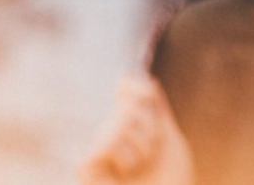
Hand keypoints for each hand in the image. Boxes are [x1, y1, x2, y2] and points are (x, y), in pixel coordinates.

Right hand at [79, 75, 194, 184]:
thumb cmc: (169, 181)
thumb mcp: (167, 139)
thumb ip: (154, 109)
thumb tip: (141, 79)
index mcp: (128, 125)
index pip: (128, 88)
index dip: (139, 87)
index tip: (149, 97)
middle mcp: (108, 134)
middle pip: (129, 104)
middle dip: (150, 128)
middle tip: (151, 155)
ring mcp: (95, 151)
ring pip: (119, 121)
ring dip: (142, 146)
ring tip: (141, 167)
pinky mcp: (85, 168)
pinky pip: (101, 145)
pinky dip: (122, 157)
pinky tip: (125, 174)